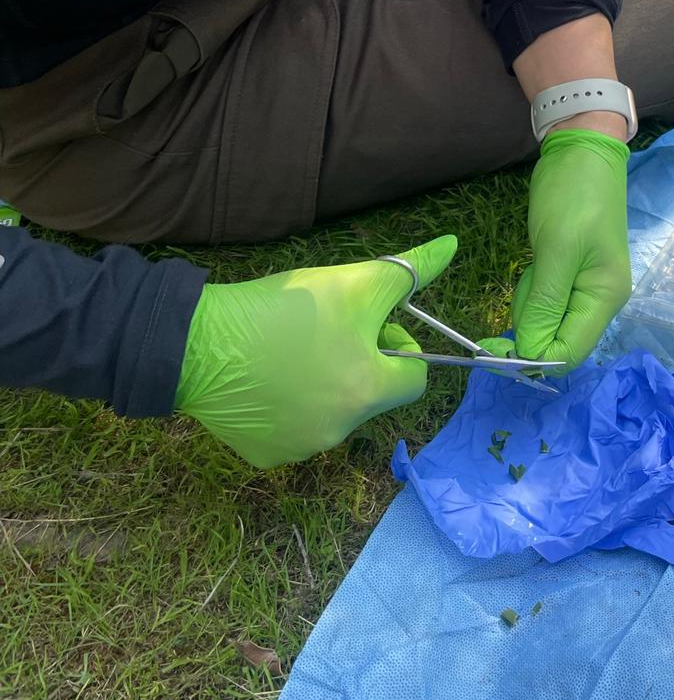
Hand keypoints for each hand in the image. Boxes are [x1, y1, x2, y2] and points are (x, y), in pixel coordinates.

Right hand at [175, 235, 456, 467]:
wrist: (194, 343)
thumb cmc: (282, 310)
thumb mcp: (352, 282)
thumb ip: (408, 271)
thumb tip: (452, 246)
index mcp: (367, 393)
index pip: (413, 378)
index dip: (397, 344)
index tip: (367, 322)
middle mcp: (339, 432)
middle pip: (371, 393)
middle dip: (360, 360)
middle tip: (325, 328)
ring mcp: (299, 449)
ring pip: (333, 410)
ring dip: (325, 381)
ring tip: (291, 347)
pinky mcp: (264, 453)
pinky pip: (293, 426)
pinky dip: (288, 403)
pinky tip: (265, 373)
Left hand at [513, 129, 630, 369]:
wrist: (582, 151)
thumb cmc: (573, 196)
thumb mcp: (556, 249)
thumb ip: (545, 304)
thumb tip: (530, 355)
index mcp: (605, 298)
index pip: (569, 354)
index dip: (533, 358)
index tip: (495, 346)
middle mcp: (600, 300)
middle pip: (558, 341)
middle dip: (530, 325)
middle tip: (524, 280)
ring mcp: (586, 287)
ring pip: (547, 321)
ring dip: (529, 303)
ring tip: (535, 261)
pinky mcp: (571, 273)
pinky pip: (546, 299)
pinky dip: (532, 289)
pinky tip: (536, 261)